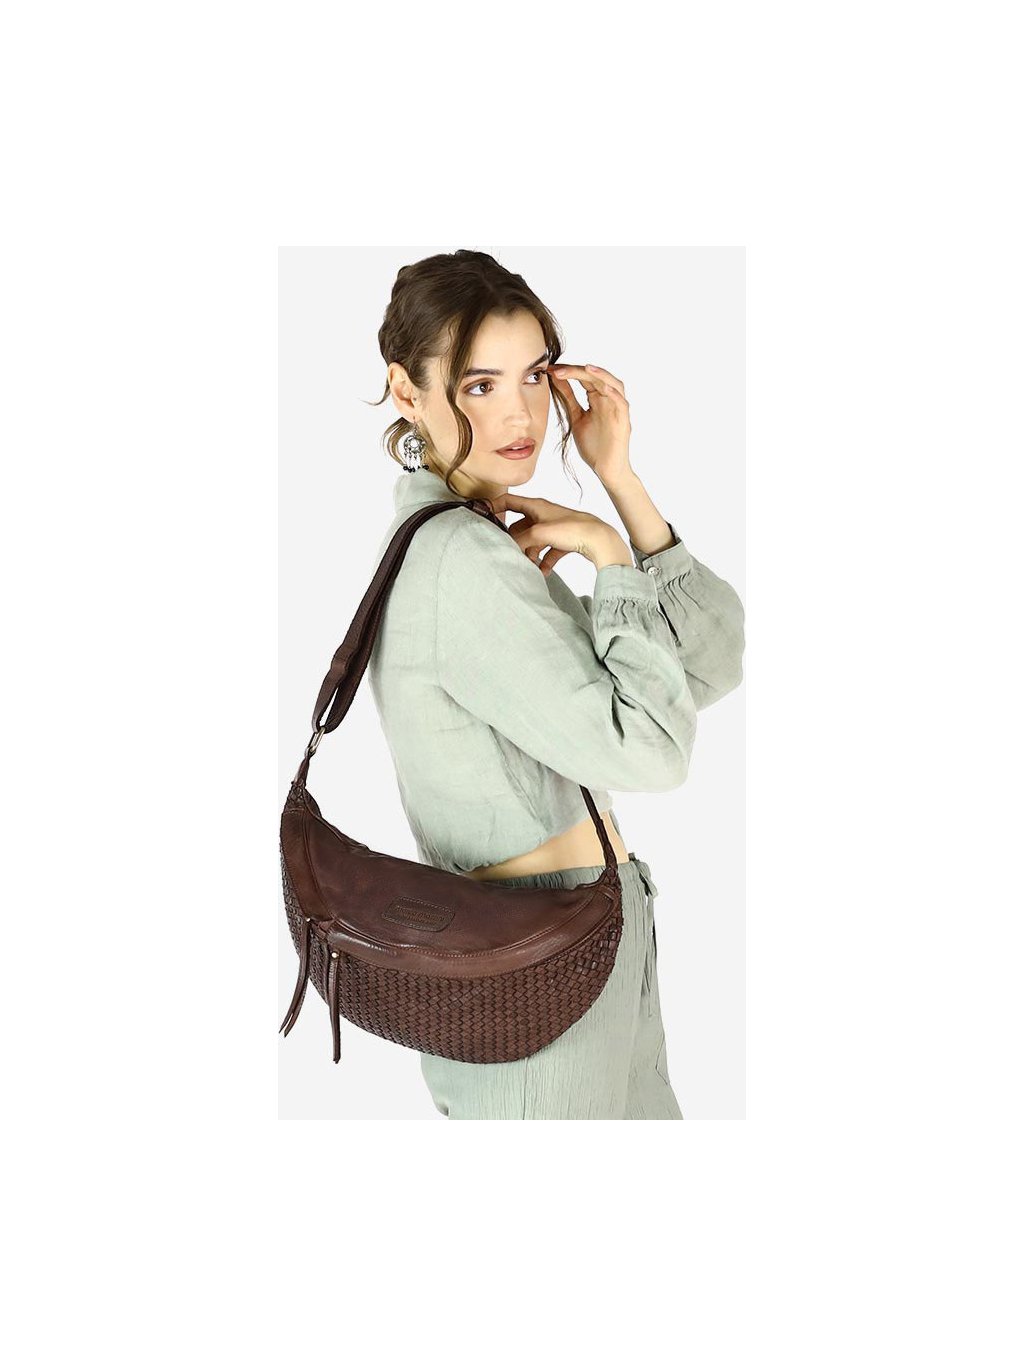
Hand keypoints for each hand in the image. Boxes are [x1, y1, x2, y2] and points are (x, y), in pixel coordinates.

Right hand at [498, 492, 629, 574]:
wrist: (600, 541)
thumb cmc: (573, 529)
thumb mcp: (540, 533)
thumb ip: (520, 540)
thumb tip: (508, 549)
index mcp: (537, 506)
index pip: (509, 501)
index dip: (494, 506)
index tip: (482, 515)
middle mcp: (544, 515)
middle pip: (520, 526)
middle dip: (514, 540)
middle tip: (507, 552)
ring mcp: (554, 528)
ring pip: (533, 541)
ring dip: (528, 554)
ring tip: (527, 566)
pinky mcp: (564, 541)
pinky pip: (548, 552)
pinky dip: (543, 561)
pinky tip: (542, 572)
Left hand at [548, 363, 633, 484]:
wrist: (605, 469)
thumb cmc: (594, 446)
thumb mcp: (576, 417)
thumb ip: (568, 399)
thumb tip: (556, 379)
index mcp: (597, 399)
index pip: (585, 378)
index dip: (569, 372)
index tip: (551, 369)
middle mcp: (608, 400)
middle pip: (596, 377)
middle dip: (578, 371)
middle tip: (559, 370)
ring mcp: (617, 410)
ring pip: (613, 384)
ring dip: (601, 375)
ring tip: (586, 368)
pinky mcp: (624, 421)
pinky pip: (622, 403)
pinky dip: (614, 394)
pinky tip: (604, 388)